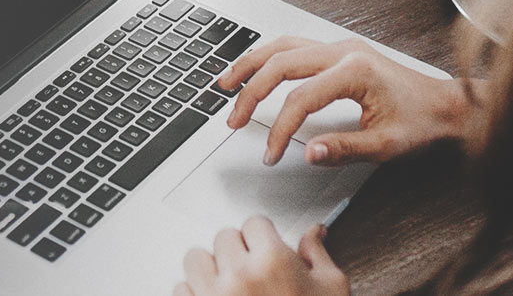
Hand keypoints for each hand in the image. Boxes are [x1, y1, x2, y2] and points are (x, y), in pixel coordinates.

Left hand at [176, 217, 348, 295]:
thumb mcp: (332, 290)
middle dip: (238, 250)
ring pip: (196, 259)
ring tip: (229, 284)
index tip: (266, 248)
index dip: (263, 236)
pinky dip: (194, 293)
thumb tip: (314, 233)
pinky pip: (181, 289)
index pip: (254, 223)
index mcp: (273, 261)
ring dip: (211, 268)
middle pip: (224, 237)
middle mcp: (239, 275)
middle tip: (253, 271)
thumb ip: (318, 256)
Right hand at [217, 36, 471, 165]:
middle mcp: (344, 51)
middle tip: (233, 120)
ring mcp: (341, 47)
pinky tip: (256, 70)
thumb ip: (344, 149)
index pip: (300, 98)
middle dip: (251, 93)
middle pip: (281, 63)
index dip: (279, 129)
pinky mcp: (340, 52)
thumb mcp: (386, 145)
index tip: (271, 153)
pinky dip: (269, 58)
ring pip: (283, 46)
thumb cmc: (423, 122)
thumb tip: (308, 152)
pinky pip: (295, 47)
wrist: (447, 106)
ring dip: (252, 65)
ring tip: (226, 84)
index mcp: (355, 71)